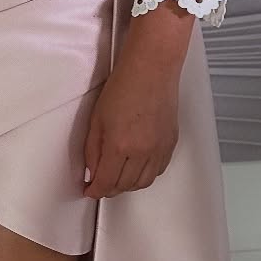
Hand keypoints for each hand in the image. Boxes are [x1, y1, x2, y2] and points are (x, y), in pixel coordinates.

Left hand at [82, 51, 180, 198]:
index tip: (89, 190)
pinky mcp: (170, 144)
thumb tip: (92, 171)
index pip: (106, 182)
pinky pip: (158, 170)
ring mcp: (159, 149)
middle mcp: (142, 152)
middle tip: (101, 183)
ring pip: (143, 182)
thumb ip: (92, 150)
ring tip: (118, 177)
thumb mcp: (96, 119)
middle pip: (124, 186)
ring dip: (128, 185)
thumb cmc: (124, 87)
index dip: (95, 190)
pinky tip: (137, 168)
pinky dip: (146, 175)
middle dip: (109, 189)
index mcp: (119, 146)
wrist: (152, 70)